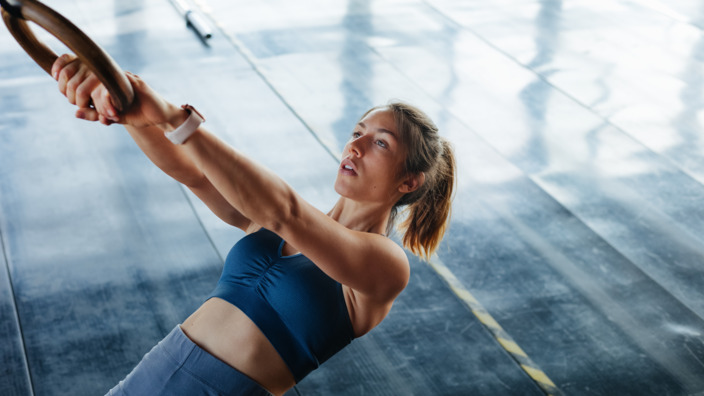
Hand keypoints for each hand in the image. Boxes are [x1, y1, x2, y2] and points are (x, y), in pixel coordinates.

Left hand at [51, 54, 184, 128]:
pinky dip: (113, 100)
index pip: (88, 87)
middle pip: (93, 86)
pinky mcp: (136, 82)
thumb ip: (95, 115)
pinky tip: (117, 111)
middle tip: (104, 116)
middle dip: (96, 104)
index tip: (98, 115)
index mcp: (108, 84)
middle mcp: (115, 78)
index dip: (88, 102)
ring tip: (112, 115)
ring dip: (104, 103)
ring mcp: (125, 78)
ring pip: (103, 86)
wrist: (160, 116)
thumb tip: (75, 113)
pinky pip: (118, 86)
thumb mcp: (113, 117)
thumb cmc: (138, 115)